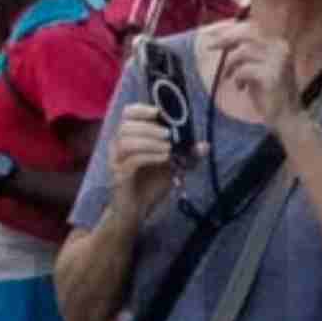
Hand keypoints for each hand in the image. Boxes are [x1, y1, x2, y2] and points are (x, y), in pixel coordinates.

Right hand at [105, 101, 175, 215]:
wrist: (136, 211)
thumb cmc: (150, 184)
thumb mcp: (172, 166)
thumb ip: (186, 155)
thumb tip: (205, 145)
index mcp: (129, 137)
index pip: (128, 114)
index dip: (141, 109)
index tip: (157, 111)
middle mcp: (118, 146)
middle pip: (126, 126)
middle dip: (149, 127)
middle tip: (168, 134)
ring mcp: (116, 161)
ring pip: (126, 142)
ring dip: (149, 141)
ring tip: (167, 148)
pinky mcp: (119, 176)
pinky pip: (131, 161)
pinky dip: (149, 156)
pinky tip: (163, 158)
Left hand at [196, 18, 279, 128]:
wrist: (287, 118)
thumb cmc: (270, 95)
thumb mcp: (258, 69)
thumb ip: (247, 55)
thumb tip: (224, 41)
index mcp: (280, 44)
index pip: (252, 28)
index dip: (231, 31)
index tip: (213, 36)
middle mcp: (281, 48)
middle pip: (247, 34)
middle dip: (225, 39)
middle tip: (209, 47)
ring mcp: (278, 60)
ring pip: (243, 52)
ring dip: (231, 65)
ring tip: (230, 78)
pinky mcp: (272, 74)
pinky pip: (244, 69)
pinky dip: (238, 78)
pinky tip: (241, 88)